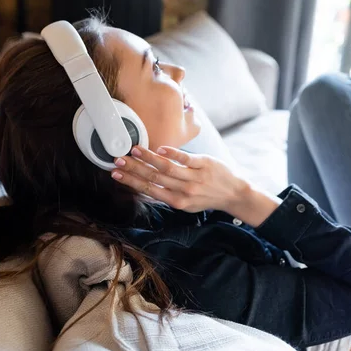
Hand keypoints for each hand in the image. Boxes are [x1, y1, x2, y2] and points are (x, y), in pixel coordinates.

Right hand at [111, 145, 248, 214]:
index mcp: (177, 201)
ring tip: (134, 150)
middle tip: (118, 160)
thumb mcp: (186, 202)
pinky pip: (186, 158)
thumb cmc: (208, 197)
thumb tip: (145, 183)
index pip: (149, 190)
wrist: (234, 194)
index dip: (131, 181)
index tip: (116, 174)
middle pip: (154, 178)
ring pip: (167, 168)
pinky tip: (160, 148)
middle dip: (133, 169)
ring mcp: (195, 177)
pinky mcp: (205, 164)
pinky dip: (172, 153)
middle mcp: (184, 191)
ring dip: (148, 159)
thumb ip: (167, 193)